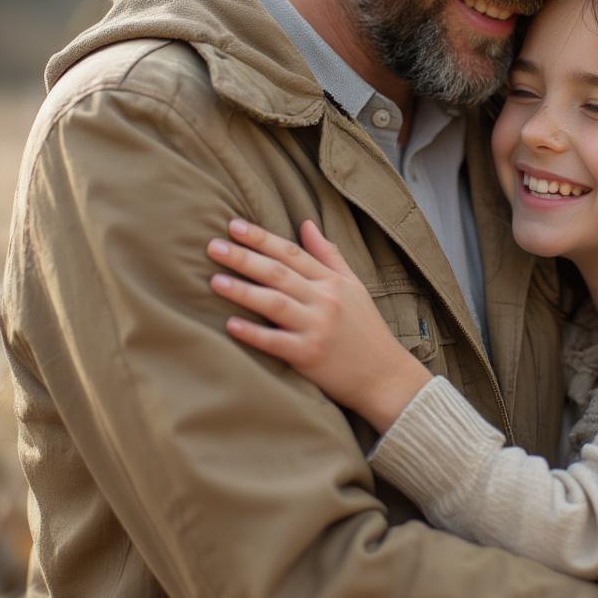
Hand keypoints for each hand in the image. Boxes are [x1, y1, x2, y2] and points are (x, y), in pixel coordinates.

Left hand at [206, 219, 431, 430]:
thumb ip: (328, 255)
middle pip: (279, 273)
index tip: (234, 226)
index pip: (292, 253)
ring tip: (215, 281)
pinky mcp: (310, 356)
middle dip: (244, 258)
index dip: (262, 238)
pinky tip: (230, 326)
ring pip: (275, 303)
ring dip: (243, 291)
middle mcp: (324, 300)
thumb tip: (306, 223)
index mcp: (332, 281)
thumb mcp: (353, 285)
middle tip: (213, 246)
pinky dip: (254, 333)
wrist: (384, 374)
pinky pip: (277, 343)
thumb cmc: (365, 328)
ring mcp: (317, 328)